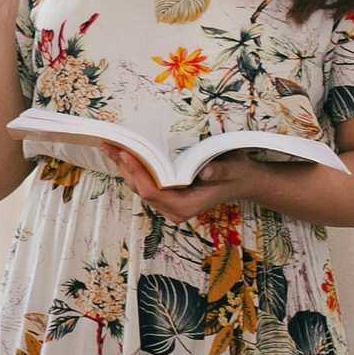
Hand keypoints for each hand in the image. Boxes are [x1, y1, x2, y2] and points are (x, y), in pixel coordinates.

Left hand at [102, 144, 253, 223]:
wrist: (245, 181)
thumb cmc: (238, 174)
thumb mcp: (232, 169)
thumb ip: (218, 171)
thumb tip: (205, 172)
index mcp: (186, 207)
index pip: (152, 192)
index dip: (137, 173)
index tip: (126, 153)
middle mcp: (174, 210)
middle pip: (140, 190)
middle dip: (123, 167)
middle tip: (108, 145)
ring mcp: (170, 205)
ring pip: (139, 187)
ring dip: (124, 167)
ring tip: (110, 147)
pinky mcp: (168, 196)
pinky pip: (146, 184)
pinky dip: (134, 169)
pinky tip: (124, 154)